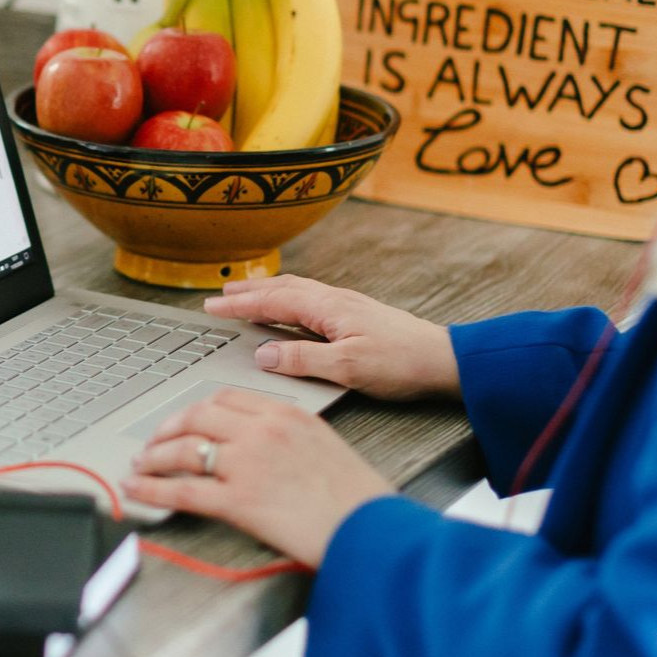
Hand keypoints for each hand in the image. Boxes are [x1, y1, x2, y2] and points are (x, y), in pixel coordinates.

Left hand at [121, 388, 392, 566]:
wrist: (370, 530)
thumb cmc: (357, 497)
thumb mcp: (325, 446)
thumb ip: (290, 437)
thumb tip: (263, 450)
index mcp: (286, 413)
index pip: (227, 399)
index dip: (197, 409)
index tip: (185, 421)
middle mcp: (262, 431)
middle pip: (198, 416)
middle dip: (168, 428)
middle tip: (154, 442)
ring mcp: (247, 463)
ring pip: (183, 449)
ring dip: (153, 457)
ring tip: (140, 467)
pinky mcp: (238, 501)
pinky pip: (183, 490)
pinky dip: (152, 490)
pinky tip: (138, 492)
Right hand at [203, 274, 460, 401]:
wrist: (444, 361)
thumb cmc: (402, 364)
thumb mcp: (347, 368)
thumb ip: (302, 359)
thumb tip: (264, 353)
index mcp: (328, 308)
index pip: (273, 300)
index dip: (240, 303)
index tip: (212, 305)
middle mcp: (336, 300)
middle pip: (282, 288)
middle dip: (248, 290)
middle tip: (219, 294)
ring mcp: (347, 306)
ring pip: (297, 291)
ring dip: (267, 291)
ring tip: (246, 295)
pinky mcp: (357, 316)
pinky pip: (311, 299)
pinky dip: (288, 299)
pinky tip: (289, 310)